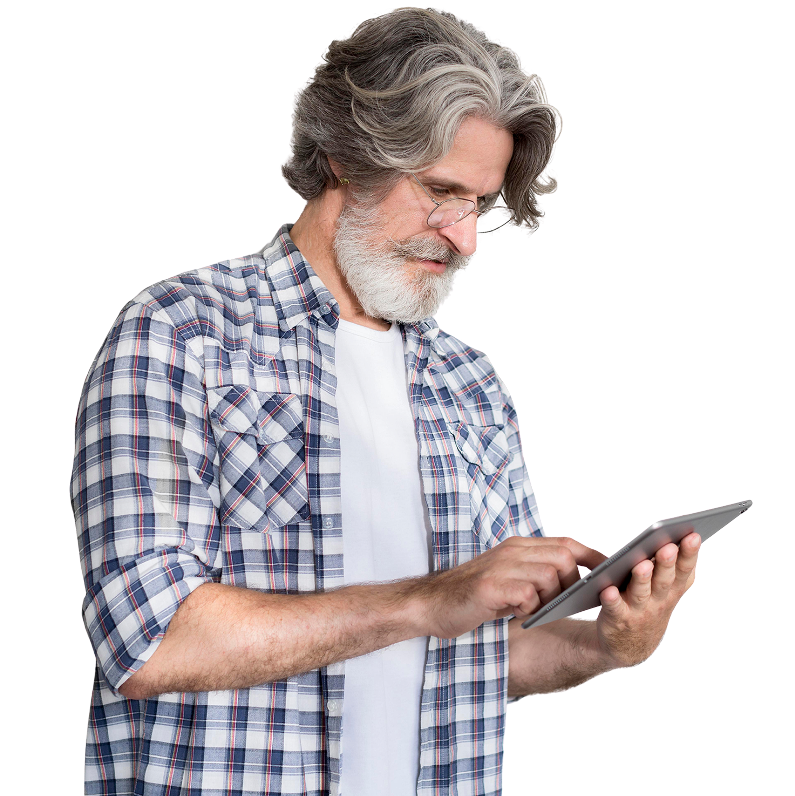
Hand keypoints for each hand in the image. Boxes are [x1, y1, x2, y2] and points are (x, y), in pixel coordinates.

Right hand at [419, 535, 606, 638]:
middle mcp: (511, 551)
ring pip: (550, 575)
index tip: (608, 572)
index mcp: (517, 546)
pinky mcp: (490, 587)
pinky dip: (529, 609)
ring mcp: (500, 567)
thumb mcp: (507, 578)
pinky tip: (516, 615)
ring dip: (550, 599)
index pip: (565, 543)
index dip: (591, 557)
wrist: (430, 604)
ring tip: (533, 611)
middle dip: (572, 583)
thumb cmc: (472, 595)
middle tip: (561, 603)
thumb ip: (535, 574)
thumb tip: (574, 584)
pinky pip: (527, 595)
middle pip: (563, 557)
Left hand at [596, 532, 700, 667]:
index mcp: (671, 590)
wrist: (629, 646)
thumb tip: (690, 537)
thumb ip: (677, 569)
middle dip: (666, 564)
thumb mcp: (669, 591)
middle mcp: (658, 601)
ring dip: (642, 580)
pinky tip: (608, 590)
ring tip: (642, 565)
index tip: (692, 535)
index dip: (689, 554)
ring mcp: (638, 612)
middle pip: (663, 580)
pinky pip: (614, 608)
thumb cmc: (650, 606)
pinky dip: (612, 600)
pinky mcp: (617, 619)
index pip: (683, 570)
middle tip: (668, 547)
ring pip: (640, 593)